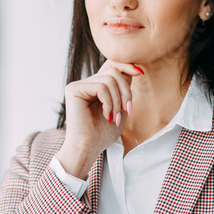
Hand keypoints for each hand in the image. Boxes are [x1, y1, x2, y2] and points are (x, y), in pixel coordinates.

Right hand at [57, 59, 143, 176]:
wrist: (88, 148)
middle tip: (128, 110)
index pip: (111, 66)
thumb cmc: (103, 133)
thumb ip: (123, 89)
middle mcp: (85, 83)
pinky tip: (106, 115)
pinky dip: (109, 102)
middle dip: (126, 90)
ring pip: (109, 79)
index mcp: (95, 87)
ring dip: (118, 100)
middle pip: (113, 71)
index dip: (126, 66)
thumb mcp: (120, 107)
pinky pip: (101, 87)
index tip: (140, 73)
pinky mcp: (74, 89)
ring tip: (115, 117)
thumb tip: (133, 69)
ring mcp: (78, 86)